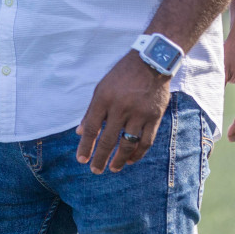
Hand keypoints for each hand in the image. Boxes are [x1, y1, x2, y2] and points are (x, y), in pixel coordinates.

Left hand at [75, 51, 171, 173]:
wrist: (151, 63)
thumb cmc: (122, 76)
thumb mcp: (101, 88)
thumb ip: (91, 112)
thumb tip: (80, 133)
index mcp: (104, 98)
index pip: (92, 127)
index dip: (86, 146)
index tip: (81, 159)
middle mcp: (120, 107)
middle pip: (108, 139)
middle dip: (100, 157)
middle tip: (95, 170)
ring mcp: (139, 113)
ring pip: (127, 143)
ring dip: (119, 159)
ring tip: (113, 168)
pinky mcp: (154, 117)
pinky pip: (146, 141)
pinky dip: (138, 153)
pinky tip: (130, 159)